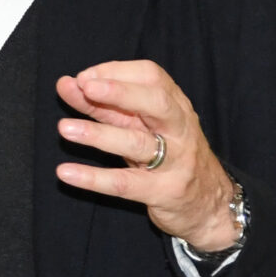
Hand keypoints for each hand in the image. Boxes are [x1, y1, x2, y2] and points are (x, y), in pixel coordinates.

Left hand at [54, 61, 238, 250]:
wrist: (210, 204)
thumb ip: (107, 106)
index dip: (115, 72)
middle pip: (156, 102)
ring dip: (98, 134)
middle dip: (119, 92)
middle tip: (84, 86)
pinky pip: (125, 184)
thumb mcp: (144, 127)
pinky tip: (66, 172)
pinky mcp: (163, 192)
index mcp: (175, 106)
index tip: (83, 78)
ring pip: (137, 143)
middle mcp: (179, 129)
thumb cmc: (169, 155)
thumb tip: (68, 84)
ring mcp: (175, 162)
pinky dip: (93, 178)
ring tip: (64, 128)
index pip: (151, 76)